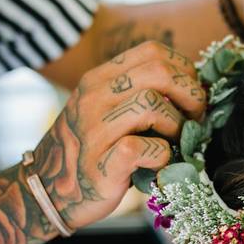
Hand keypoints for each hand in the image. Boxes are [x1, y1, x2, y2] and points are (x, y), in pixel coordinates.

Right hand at [28, 41, 206, 230]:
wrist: (48, 191)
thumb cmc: (92, 151)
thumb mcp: (107, 111)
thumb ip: (138, 94)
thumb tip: (193, 89)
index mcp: (99, 79)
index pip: (153, 52)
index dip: (185, 71)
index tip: (192, 96)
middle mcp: (94, 98)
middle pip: (159, 73)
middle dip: (190, 95)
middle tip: (196, 118)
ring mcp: (95, 129)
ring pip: (152, 105)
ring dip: (177, 126)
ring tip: (176, 143)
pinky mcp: (102, 164)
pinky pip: (147, 148)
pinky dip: (163, 156)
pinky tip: (159, 164)